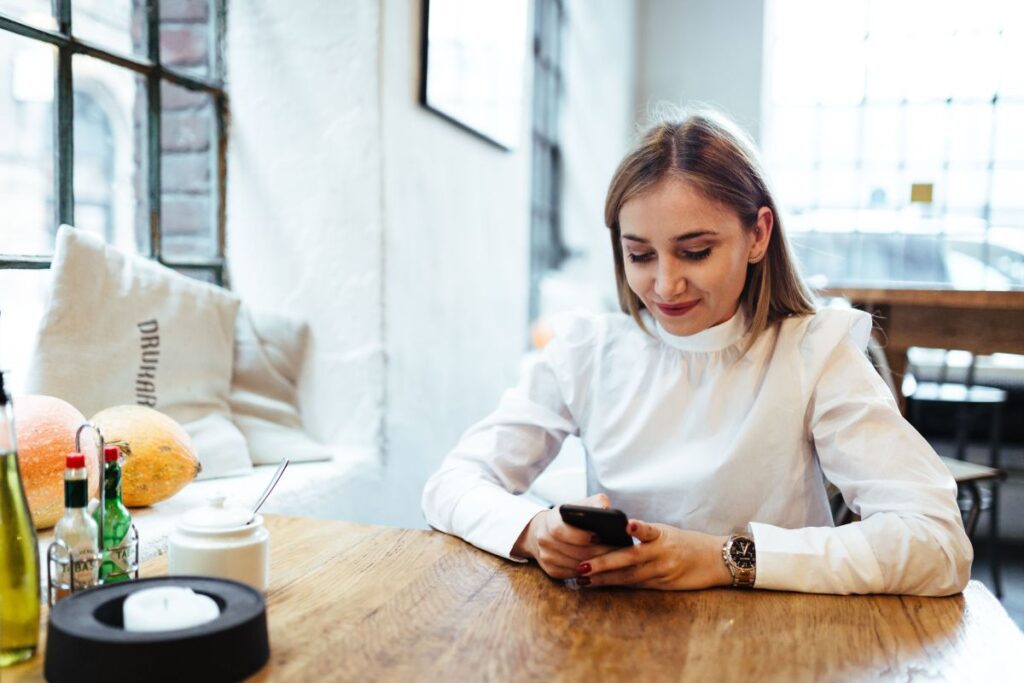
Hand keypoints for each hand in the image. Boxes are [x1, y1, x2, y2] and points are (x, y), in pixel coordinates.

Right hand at [511, 494, 618, 579]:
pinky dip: (589, 572)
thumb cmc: (566, 517)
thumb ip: (593, 502)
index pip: (561, 531)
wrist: (539, 531)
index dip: (580, 535)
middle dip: (598, 552)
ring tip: (616, 560)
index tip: (599, 536)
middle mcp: (544, 540)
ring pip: (576, 565)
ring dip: (597, 565)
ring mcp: (546, 558)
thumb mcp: (576, 505)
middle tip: (618, 552)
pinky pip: (573, 575)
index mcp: (549, 521)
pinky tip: (604, 568)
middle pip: (574, 551)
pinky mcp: (551, 571)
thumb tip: (606, 509)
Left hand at [576, 519, 732, 589]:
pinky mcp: (664, 585)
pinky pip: (638, 585)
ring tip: (584, 580)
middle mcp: (662, 554)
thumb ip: (643, 535)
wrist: (715, 561)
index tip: (625, 525)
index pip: (647, 530)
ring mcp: (663, 571)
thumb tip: (613, 535)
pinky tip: (603, 585)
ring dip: (605, 579)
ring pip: (630, 576)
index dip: (637, 528)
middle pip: (630, 558)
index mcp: (661, 535)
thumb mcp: (666, 533)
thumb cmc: (686, 543)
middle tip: (581, 566)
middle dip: (604, 563)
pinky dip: (620, 585)